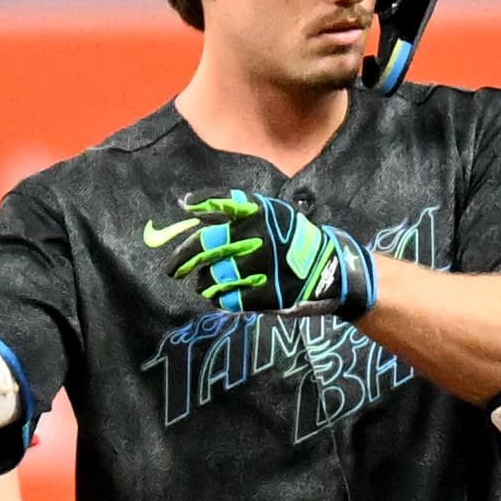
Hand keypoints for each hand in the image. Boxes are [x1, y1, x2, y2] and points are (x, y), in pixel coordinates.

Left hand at [153, 191, 376, 320]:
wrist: (328, 271)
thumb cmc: (293, 241)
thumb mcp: (274, 216)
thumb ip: (237, 213)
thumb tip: (188, 208)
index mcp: (261, 212)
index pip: (223, 201)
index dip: (201, 202)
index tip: (184, 206)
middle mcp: (258, 236)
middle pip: (205, 246)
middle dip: (181, 259)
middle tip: (171, 269)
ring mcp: (260, 266)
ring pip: (211, 276)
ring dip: (203, 282)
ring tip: (205, 283)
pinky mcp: (264, 294)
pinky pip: (226, 299)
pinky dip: (218, 299)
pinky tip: (221, 297)